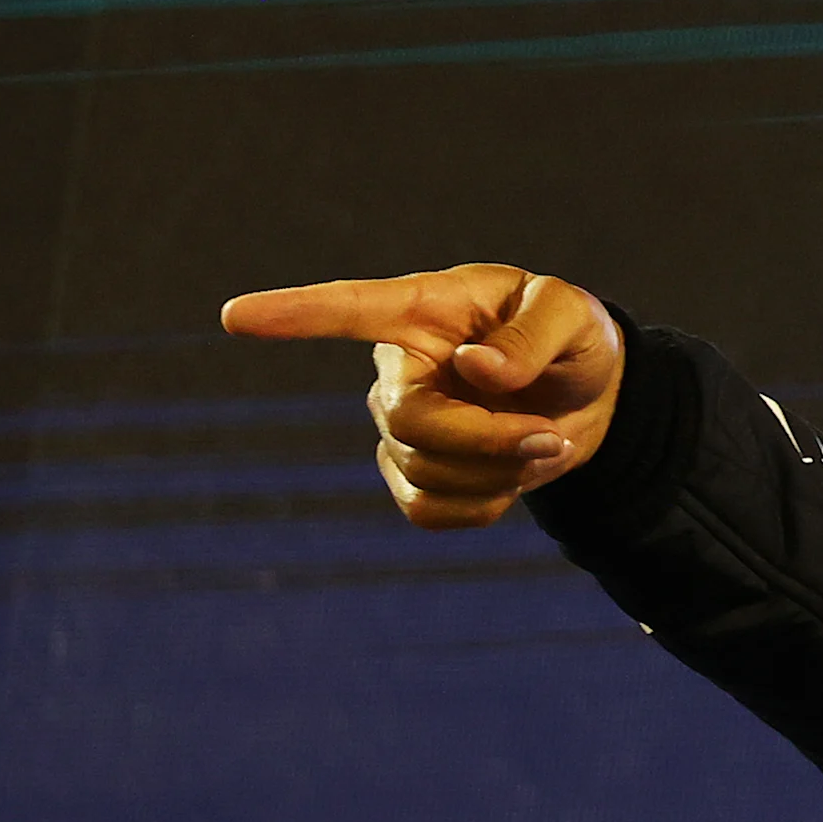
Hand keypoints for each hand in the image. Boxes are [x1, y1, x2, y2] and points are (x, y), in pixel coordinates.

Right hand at [220, 264, 624, 528]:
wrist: (589, 399)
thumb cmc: (572, 339)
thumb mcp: (574, 318)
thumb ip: (533, 335)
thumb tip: (474, 368)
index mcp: (426, 310)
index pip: (351, 309)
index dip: (294, 314)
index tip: (234, 317)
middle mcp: (399, 367)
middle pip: (411, 422)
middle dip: (488, 441)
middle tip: (553, 437)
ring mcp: (399, 422)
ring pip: (424, 473)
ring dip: (500, 472)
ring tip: (547, 443)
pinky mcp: (413, 472)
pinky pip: (427, 512)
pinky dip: (486, 505)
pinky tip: (514, 474)